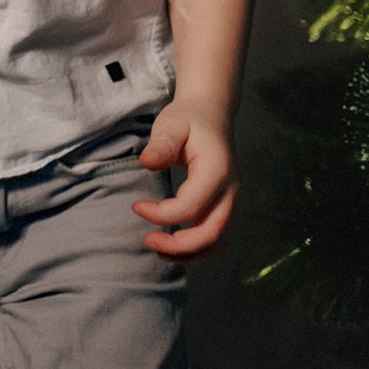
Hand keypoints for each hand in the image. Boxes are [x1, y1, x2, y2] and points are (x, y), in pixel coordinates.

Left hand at [132, 97, 236, 259]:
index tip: (136, 206)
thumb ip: (161, 144)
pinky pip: (219, 238)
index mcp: (217, 170)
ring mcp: (231, 200)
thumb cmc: (188, 119)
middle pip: (212, 233)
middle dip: (179, 246)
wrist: (211, 114)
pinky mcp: (226, 206)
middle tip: (147, 241)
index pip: (191, 207)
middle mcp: (230, 189)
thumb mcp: (171, 124)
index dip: (161, 214)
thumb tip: (147, 162)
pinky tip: (174, 247)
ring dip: (191, 254)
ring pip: (220, 243)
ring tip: (159, 250)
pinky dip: (199, 250)